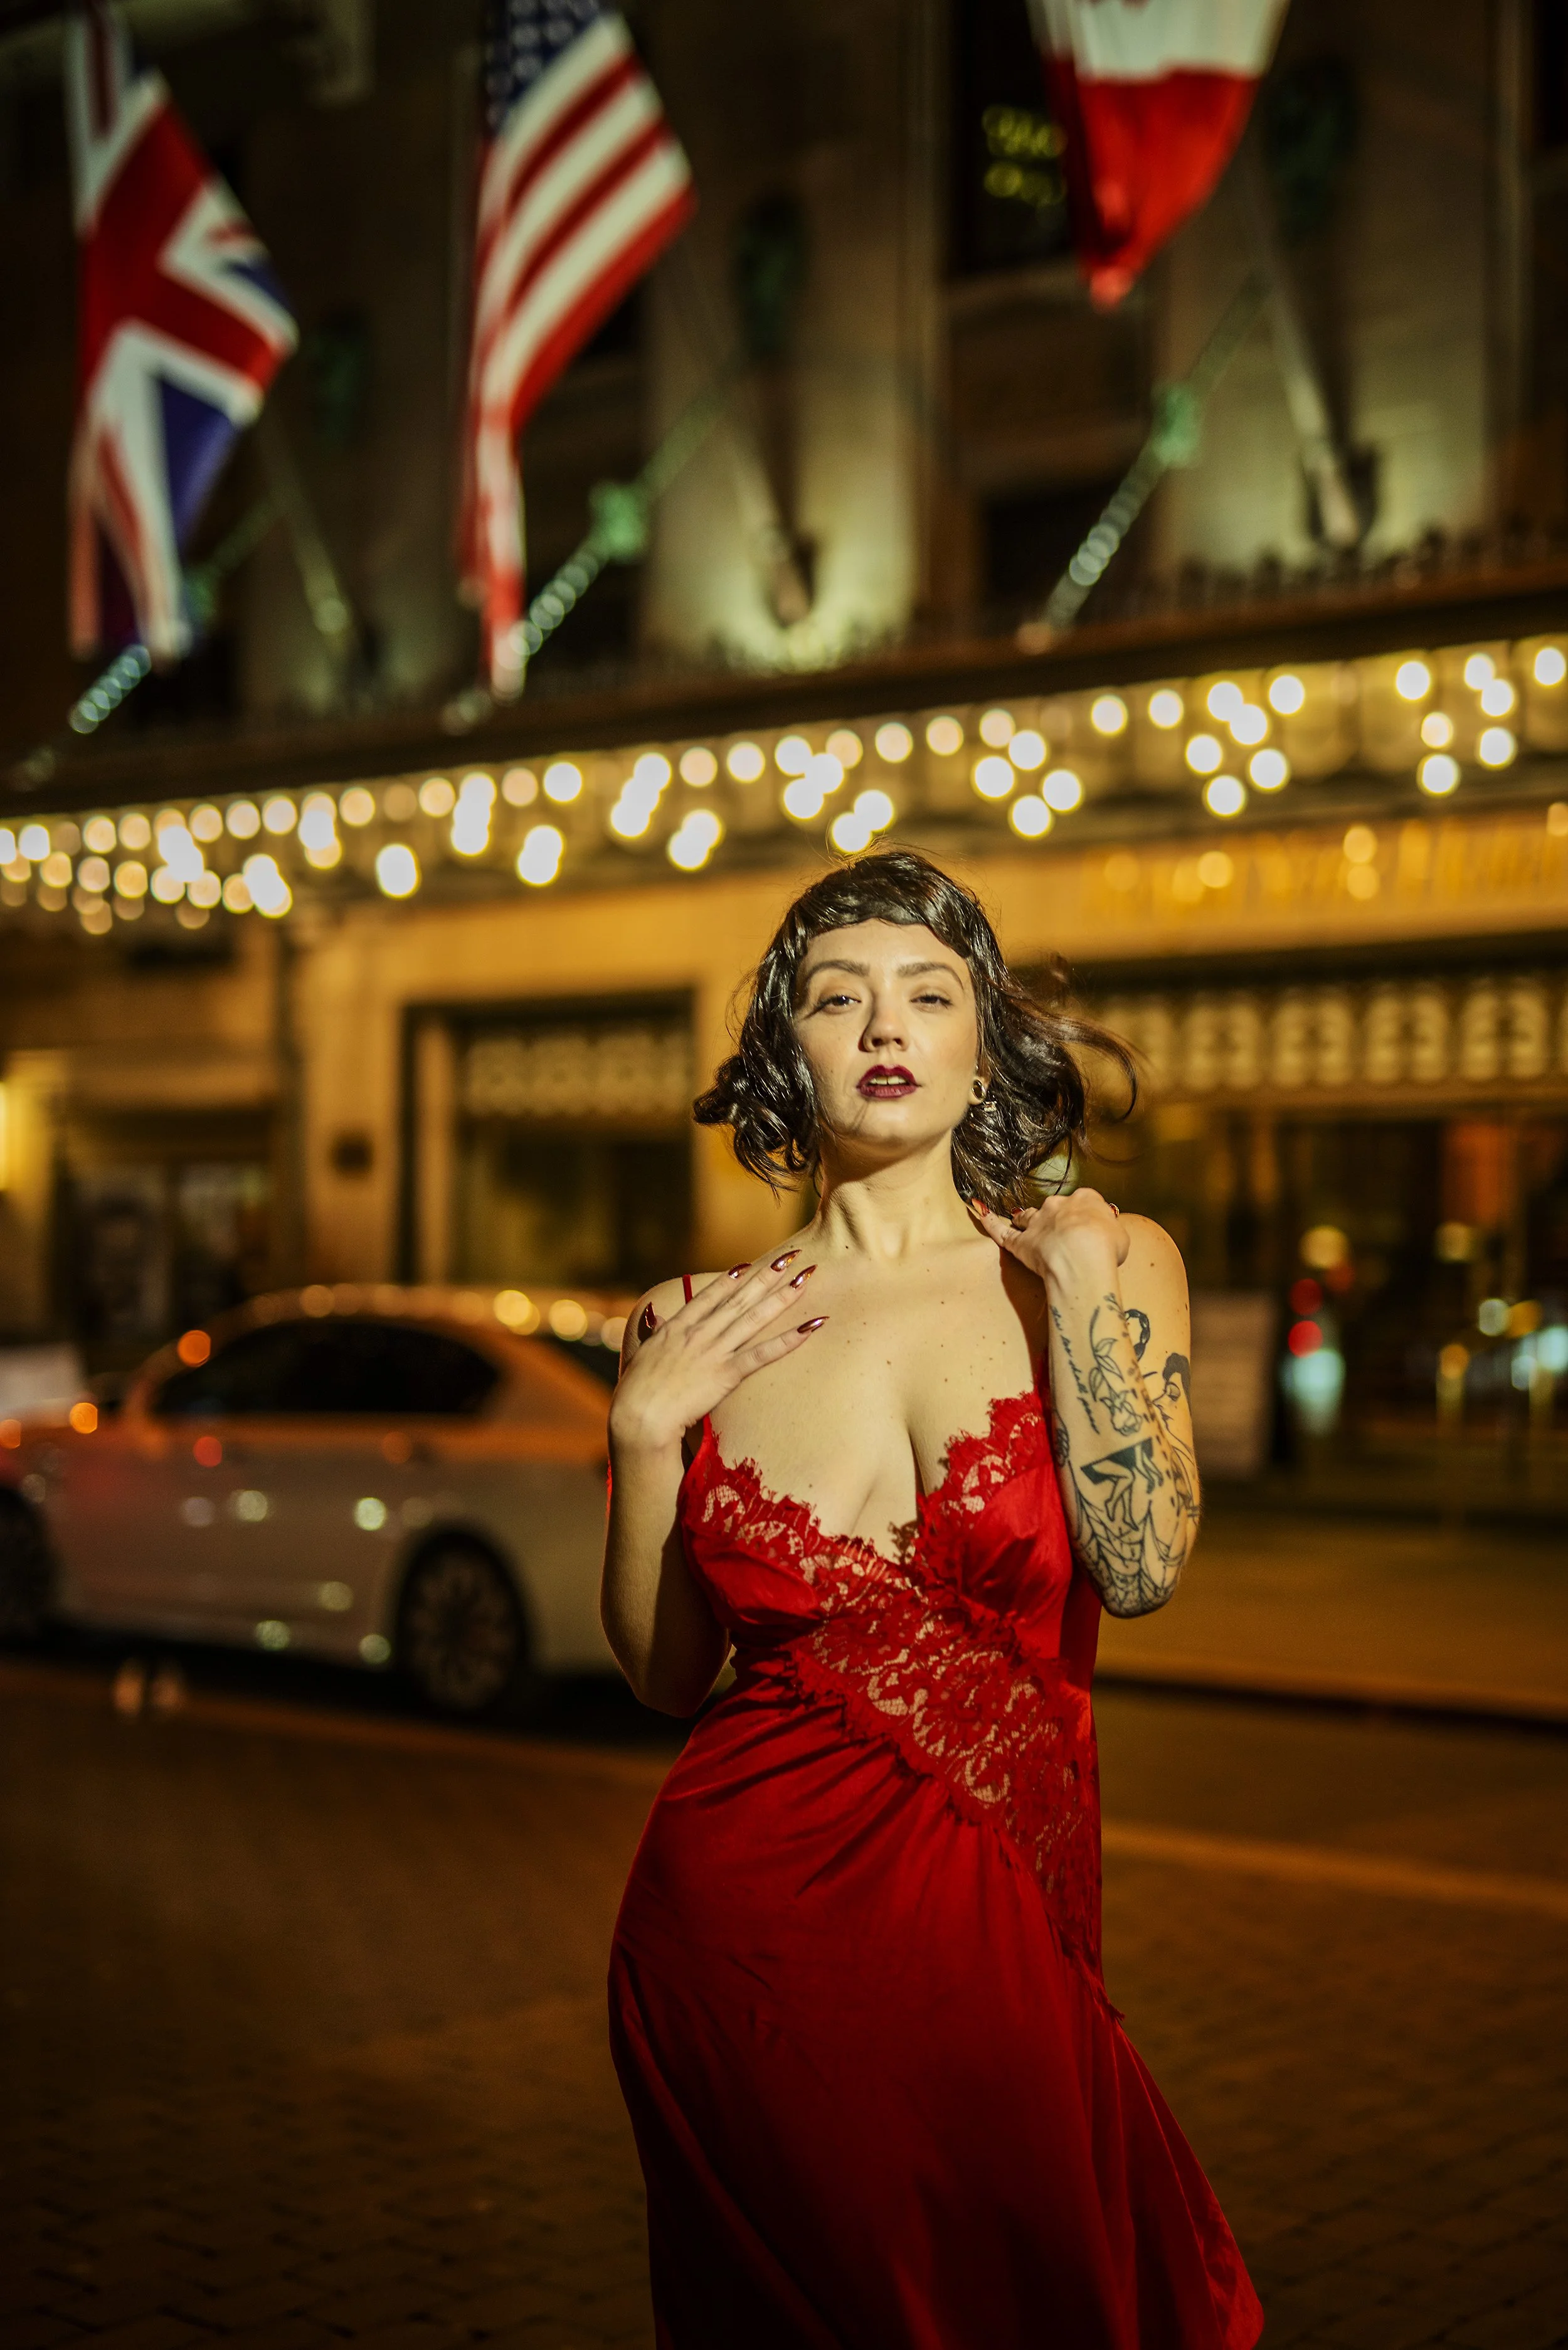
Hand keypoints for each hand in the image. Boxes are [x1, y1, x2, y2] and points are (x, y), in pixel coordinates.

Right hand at [610, 1253, 825, 1453]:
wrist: (639, 1414)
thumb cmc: (636, 1389)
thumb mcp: (642, 1353)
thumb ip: (653, 1331)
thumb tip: (655, 1314)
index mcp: (678, 1327)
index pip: (710, 1296)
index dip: (731, 1280)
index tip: (749, 1264)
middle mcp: (699, 1333)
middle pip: (740, 1299)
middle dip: (766, 1276)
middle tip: (791, 1256)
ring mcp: (714, 1351)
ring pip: (755, 1318)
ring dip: (782, 1297)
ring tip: (805, 1278)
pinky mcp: (726, 1374)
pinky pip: (762, 1354)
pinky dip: (788, 1341)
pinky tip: (809, 1327)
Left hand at [970, 1188, 1129, 1288]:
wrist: (1083, 1255)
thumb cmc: (1106, 1247)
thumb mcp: (1121, 1237)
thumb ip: (1110, 1232)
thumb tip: (1108, 1235)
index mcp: (1085, 1199)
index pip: (1084, 1202)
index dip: (1086, 1217)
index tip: (1090, 1229)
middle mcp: (1058, 1205)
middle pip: (1055, 1208)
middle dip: (1057, 1219)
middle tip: (1064, 1236)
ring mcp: (1037, 1222)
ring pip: (1028, 1216)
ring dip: (1026, 1219)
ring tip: (1023, 1222)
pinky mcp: (1019, 1241)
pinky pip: (1000, 1231)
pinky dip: (989, 1221)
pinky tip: (979, 1211)